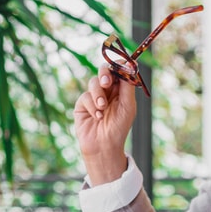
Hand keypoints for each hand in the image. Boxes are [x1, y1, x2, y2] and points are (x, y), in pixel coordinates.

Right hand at [73, 65, 136, 184]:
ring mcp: (94, 96)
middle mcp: (107, 91)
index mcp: (120, 90)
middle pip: (104, 71)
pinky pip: (85, 96)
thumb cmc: (119, 128)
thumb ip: (127, 87)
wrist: (104, 146)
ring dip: (98, 94)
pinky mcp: (82, 104)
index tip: (121, 66)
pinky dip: (92, 105)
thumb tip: (128, 66)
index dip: (119, 66)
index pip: (118, 71)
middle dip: (104, 74)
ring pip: (93, 82)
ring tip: (102, 108)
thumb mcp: (127, 106)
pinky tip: (97, 117)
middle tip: (107, 82)